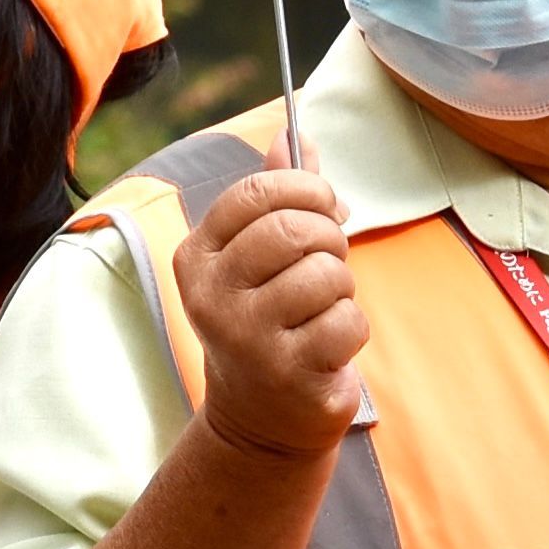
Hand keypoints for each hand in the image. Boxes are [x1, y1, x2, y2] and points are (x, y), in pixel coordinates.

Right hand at [177, 164, 366, 462]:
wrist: (259, 418)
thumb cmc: (267, 322)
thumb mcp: (256, 258)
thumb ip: (276, 195)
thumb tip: (291, 130)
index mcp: (197, 256)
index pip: (257, 192)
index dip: (306, 190)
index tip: (323, 206)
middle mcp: (211, 294)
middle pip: (294, 228)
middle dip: (329, 238)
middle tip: (327, 262)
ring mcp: (246, 335)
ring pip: (326, 274)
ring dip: (341, 289)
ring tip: (322, 310)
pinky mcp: (286, 370)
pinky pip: (346, 321)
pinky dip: (350, 329)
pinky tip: (327, 345)